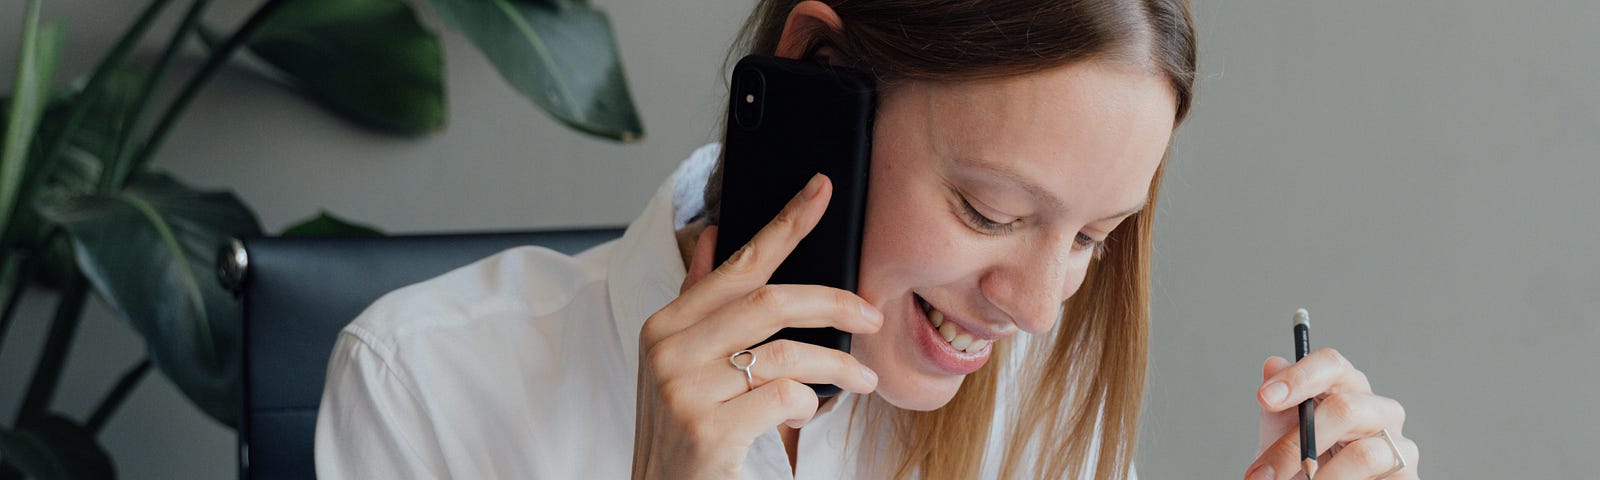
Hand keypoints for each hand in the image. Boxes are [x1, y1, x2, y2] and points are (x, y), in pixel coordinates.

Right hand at [630, 174, 882, 479]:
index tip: (822, 190)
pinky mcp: (707, 430)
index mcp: (664, 325)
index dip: (785, 224)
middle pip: (770, 302)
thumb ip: (701, 304)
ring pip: (785, 354)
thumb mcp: (681, 365)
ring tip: (860, 380)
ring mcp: (683, 390)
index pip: (738, 263)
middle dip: (832, 304)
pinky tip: (804, 414)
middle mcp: (667, 350)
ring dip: (836, 365)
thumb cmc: (685, 434)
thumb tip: (715, 237)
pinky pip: (784, 397)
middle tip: (871, 317)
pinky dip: (807, 404)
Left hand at [1245, 349, 1420, 479]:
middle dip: (1296, 444)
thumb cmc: (1302, 460)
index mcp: (1348, 388)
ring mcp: (1398, 444)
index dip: (1299, 377)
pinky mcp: (1407, 476)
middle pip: (1344, 408)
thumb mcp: (1282, 432)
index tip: (1265, 397)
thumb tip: (1273, 364)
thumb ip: (1278, 404)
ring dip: (1322, 477)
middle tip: (1263, 473)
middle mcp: (1379, 410)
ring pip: (1363, 454)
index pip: (1331, 364)